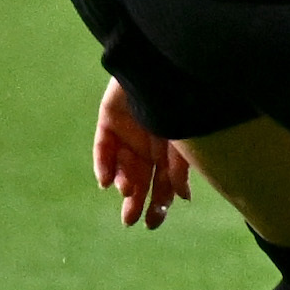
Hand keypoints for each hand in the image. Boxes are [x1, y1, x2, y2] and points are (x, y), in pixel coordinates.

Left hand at [91, 80, 191, 229]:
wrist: (162, 66)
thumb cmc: (182, 101)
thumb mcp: (186, 140)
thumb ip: (181, 167)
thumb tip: (181, 198)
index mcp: (170, 152)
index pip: (163, 184)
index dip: (158, 204)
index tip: (152, 223)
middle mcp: (149, 146)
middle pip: (140, 181)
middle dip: (136, 202)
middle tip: (131, 221)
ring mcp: (128, 134)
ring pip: (121, 168)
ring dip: (123, 183)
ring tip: (126, 191)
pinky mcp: (109, 121)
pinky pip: (103, 147)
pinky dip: (103, 165)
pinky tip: (106, 181)